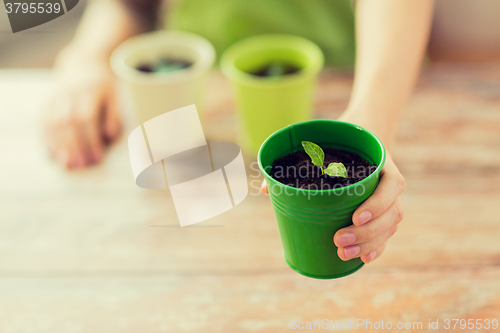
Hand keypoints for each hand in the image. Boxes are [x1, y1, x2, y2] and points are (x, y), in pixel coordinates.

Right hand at [43, 56, 120, 168]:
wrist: (84, 63)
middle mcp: (70, 93)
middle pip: (68, 122)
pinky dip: (48, 139)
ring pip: (54, 123)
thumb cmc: (104, 86)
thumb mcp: (115, 96)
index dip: (91, 140)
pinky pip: (44, 122)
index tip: (97, 158)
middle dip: (74, 146)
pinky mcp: (47, 102)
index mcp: (90, 91)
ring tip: (67, 164)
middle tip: (82, 165)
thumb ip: (114, 116)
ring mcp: (56, 96)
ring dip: (60, 145)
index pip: (87, 118)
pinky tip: (53, 154)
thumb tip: (110, 136)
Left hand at [260, 153, 404, 263]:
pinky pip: (386, 235)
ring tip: (343, 253)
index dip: (376, 204)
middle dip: (366, 232)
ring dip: (368, 244)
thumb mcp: (324, 147)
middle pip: (390, 214)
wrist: (363, 140)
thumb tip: (265, 189)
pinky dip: (377, 248)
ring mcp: (390, 202)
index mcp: (382, 166)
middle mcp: (389, 186)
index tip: (355, 216)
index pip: (390, 187)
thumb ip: (297, 164)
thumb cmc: (340, 147)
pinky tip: (363, 259)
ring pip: (388, 228)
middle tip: (338, 240)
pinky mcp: (385, 216)